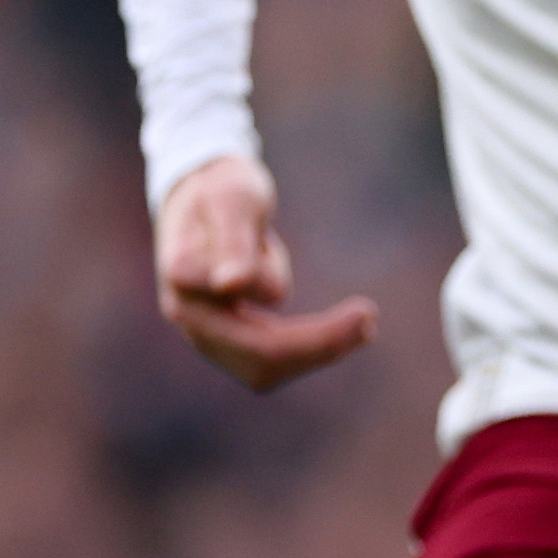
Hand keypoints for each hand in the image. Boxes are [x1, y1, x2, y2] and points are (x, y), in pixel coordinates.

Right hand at [155, 156, 380, 389]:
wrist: (201, 193)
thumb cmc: (222, 188)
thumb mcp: (233, 198)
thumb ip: (234, 240)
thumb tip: (230, 285)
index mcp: (186, 278)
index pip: (257, 322)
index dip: (315, 331)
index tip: (367, 309)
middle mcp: (185, 312)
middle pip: (260, 360)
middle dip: (321, 348)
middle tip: (372, 326)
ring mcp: (199, 328)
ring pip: (262, 370)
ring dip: (314, 354)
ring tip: (364, 329)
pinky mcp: (219, 334)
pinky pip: (263, 360)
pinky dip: (304, 350)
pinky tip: (341, 332)